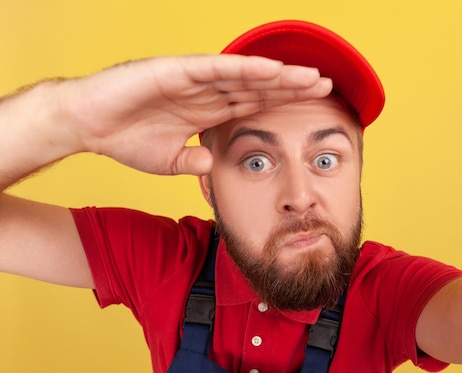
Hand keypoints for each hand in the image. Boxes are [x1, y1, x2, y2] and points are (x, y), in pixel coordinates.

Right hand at [58, 54, 331, 174]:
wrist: (86, 124)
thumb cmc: (124, 138)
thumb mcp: (169, 160)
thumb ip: (192, 163)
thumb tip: (212, 166)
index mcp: (207, 110)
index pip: (254, 104)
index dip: (283, 105)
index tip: (313, 109)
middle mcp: (206, 91)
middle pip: (258, 87)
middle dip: (292, 87)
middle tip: (326, 86)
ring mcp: (194, 79)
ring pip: (244, 74)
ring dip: (278, 75)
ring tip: (310, 77)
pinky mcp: (176, 70)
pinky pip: (217, 68)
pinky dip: (244, 68)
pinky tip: (272, 70)